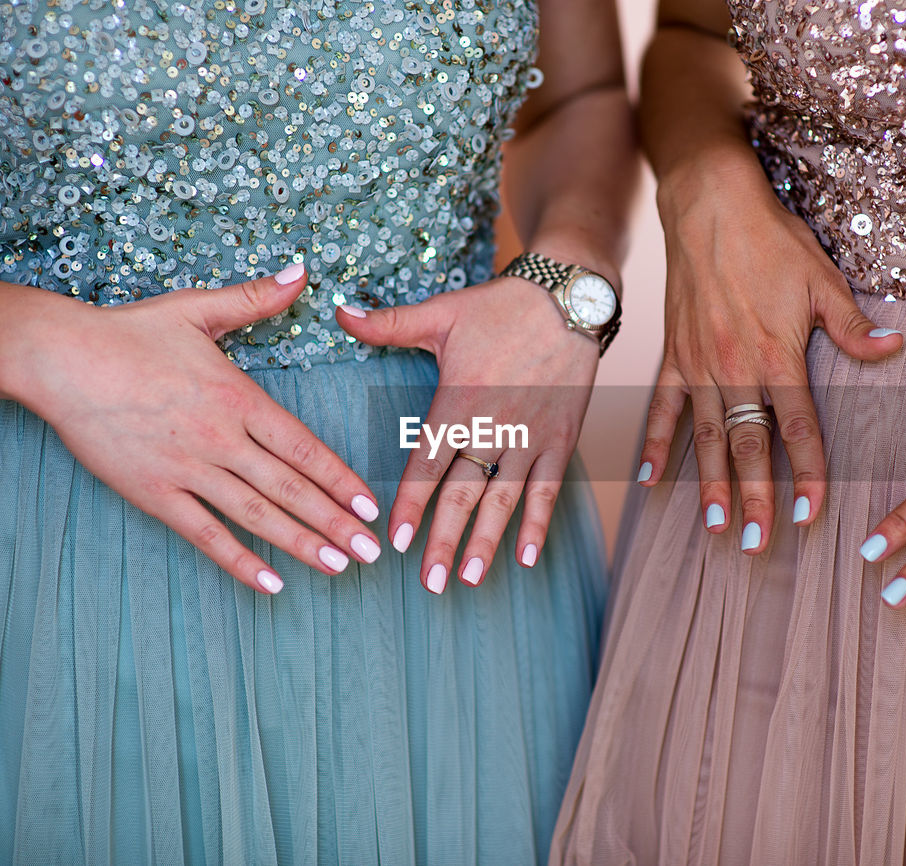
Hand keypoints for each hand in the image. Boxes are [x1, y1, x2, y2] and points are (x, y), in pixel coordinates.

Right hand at [11, 263, 381, 593]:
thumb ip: (256, 299)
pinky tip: (271, 582)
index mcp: (238, 398)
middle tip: (371, 552)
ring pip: (256, 515)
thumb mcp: (197, 309)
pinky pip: (203, 533)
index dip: (340, 479)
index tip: (370, 505)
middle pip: (289, 488)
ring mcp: (186, 469)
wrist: (58, 359)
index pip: (303, 447)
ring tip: (337, 567)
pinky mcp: (153, 492)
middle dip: (335, 522)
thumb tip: (302, 273)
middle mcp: (220, 439)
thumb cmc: (129, 333)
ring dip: (300, 543)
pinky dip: (238, 560)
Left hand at [335, 273, 598, 592]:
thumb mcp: (441, 312)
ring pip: (504, 499)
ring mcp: (530, 436)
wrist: (568, 297)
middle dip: (444, 539)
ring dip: (486, 542)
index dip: (412, 504)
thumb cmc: (498, 306)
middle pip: (463, 493)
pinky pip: (549, 488)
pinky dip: (539, 524)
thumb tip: (338, 313)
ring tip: (468, 579)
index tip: (397, 541)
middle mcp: (494, 426)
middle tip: (429, 582)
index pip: (428, 463)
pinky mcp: (561, 438)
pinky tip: (527, 558)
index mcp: (459, 400)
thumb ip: (388, 324)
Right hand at [639, 160, 903, 552]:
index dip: (809, 475)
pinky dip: (656, 445)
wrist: (708, 206)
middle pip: (749, 446)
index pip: (798, 429)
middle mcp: (734, 369)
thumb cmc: (771, 239)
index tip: (813, 515)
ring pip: (707, 437)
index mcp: (777, 355)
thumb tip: (895, 350)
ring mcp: (698, 365)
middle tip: (756, 543)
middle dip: (755, 497)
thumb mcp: (823, 279)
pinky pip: (662, 408)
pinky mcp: (674, 355)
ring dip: (711, 484)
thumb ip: (853, 328)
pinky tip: (650, 481)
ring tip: (715, 526)